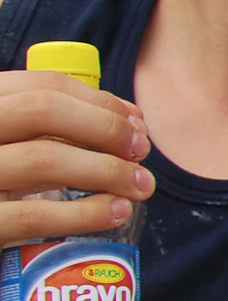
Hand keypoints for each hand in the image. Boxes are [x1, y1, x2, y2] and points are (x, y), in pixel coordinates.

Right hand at [0, 70, 151, 243]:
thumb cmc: (0, 184)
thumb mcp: (14, 146)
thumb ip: (53, 130)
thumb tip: (130, 122)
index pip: (43, 85)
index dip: (101, 102)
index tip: (137, 124)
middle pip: (43, 109)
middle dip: (105, 127)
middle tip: (141, 151)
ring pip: (42, 159)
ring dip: (106, 169)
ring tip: (140, 185)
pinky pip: (33, 216)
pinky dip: (85, 213)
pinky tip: (117, 211)